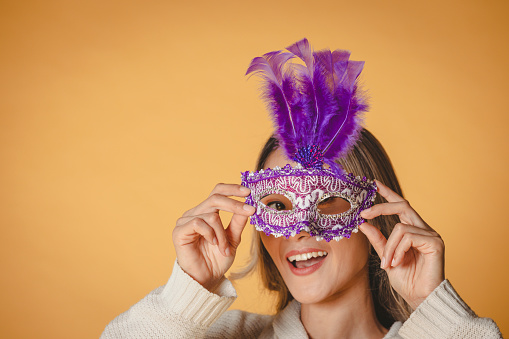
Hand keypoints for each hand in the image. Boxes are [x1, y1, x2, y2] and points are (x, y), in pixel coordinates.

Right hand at [172, 183, 254, 291]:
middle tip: (250, 210)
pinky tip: (212, 244)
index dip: (232, 189)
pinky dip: (210, 234)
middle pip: (215, 198)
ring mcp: (185, 221)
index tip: (248, 192)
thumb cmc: (217, 260)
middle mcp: (195, 213)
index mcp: (206, 212)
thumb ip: (238, 222)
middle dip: (234, 204)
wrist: (206, 279)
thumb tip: (248, 206)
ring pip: (211, 215)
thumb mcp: (233, 239)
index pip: (218, 192)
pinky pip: (199, 223)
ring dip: (222, 233)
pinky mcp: (179, 231)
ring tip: (224, 248)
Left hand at [359, 180, 444, 309]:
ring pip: (400, 227)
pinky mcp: (435, 243)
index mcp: (413, 230)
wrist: (420, 298)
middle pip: (403, 205)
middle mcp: (423, 229)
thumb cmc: (406, 280)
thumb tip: (363, 223)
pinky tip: (397, 263)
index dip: (388, 193)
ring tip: (388, 264)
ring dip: (388, 246)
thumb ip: (377, 239)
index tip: (374, 183)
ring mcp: (431, 235)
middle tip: (364, 213)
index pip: (401, 205)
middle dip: (381, 207)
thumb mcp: (386, 256)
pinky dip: (397, 250)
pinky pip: (408, 237)